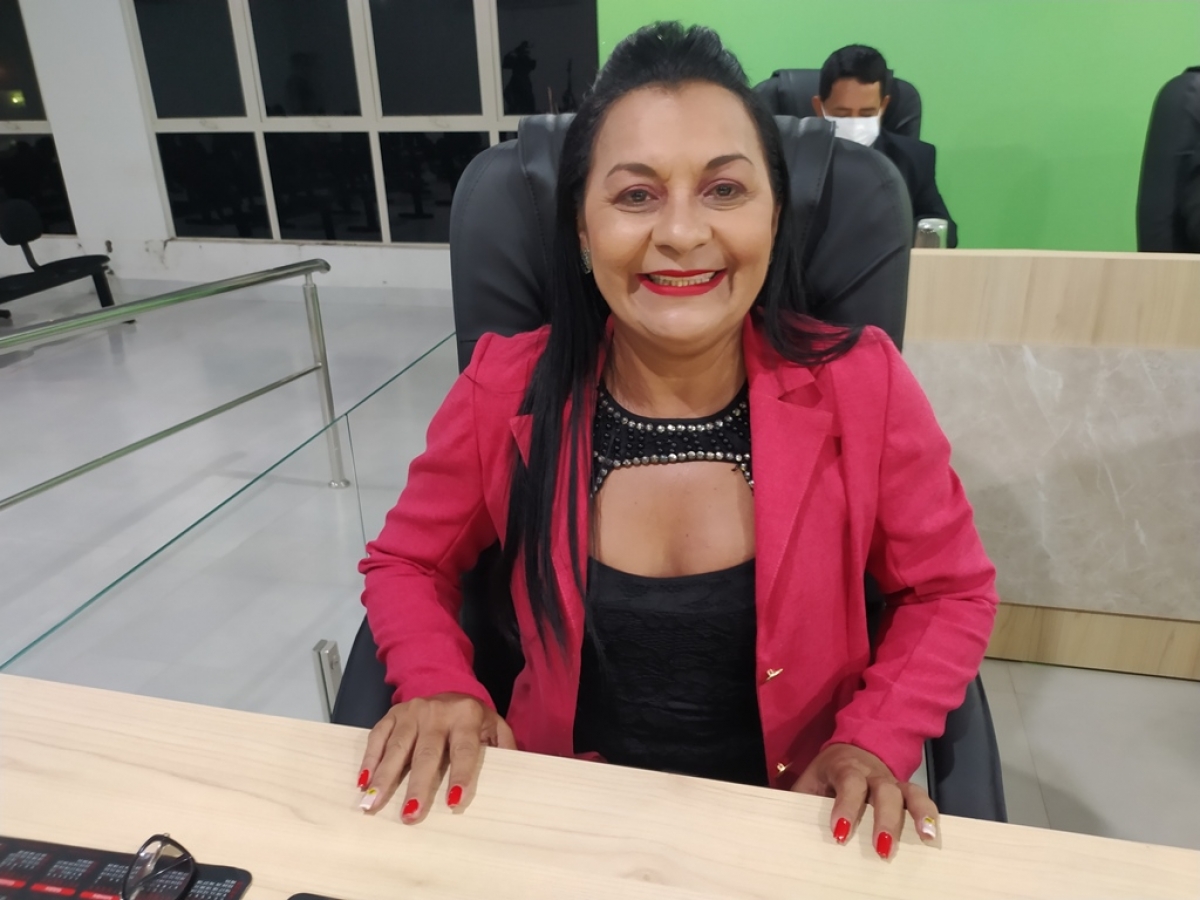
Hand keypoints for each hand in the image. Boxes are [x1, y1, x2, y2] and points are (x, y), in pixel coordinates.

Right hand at [357, 692, 515, 823]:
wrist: (449, 685)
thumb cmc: (473, 718)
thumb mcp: (495, 726)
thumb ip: (504, 747)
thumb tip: (512, 774)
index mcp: (466, 716)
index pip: (463, 750)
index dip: (460, 775)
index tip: (454, 802)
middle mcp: (437, 711)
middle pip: (426, 753)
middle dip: (418, 786)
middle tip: (410, 815)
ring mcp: (412, 712)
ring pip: (397, 747)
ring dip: (384, 778)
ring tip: (373, 804)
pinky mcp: (393, 714)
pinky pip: (378, 737)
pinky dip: (369, 760)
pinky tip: (363, 782)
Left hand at [792, 743, 937, 859]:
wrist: (852, 749)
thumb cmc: (828, 773)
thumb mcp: (810, 780)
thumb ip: (800, 799)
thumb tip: (786, 824)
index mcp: (845, 766)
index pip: (848, 782)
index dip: (846, 806)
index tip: (839, 833)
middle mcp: (873, 772)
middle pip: (884, 790)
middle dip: (885, 818)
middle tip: (882, 847)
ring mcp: (893, 780)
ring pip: (910, 792)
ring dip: (918, 814)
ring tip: (926, 838)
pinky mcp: (906, 790)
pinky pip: (921, 798)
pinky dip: (930, 815)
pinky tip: (934, 836)